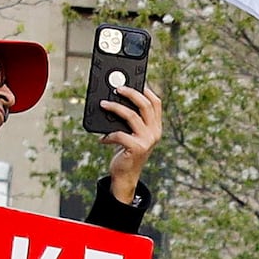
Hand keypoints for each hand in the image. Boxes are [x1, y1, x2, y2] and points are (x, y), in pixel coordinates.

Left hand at [91, 79, 162, 198]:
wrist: (126, 176)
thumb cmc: (126, 152)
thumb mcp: (132, 134)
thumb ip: (131, 121)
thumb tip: (116, 100)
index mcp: (156, 127)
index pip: (156, 103)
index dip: (146, 90)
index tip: (135, 82)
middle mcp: (154, 133)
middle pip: (145, 105)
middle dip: (130, 93)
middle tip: (117, 88)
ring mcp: (147, 141)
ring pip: (131, 115)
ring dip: (115, 107)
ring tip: (103, 104)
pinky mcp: (136, 148)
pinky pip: (119, 134)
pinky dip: (108, 135)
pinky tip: (102, 139)